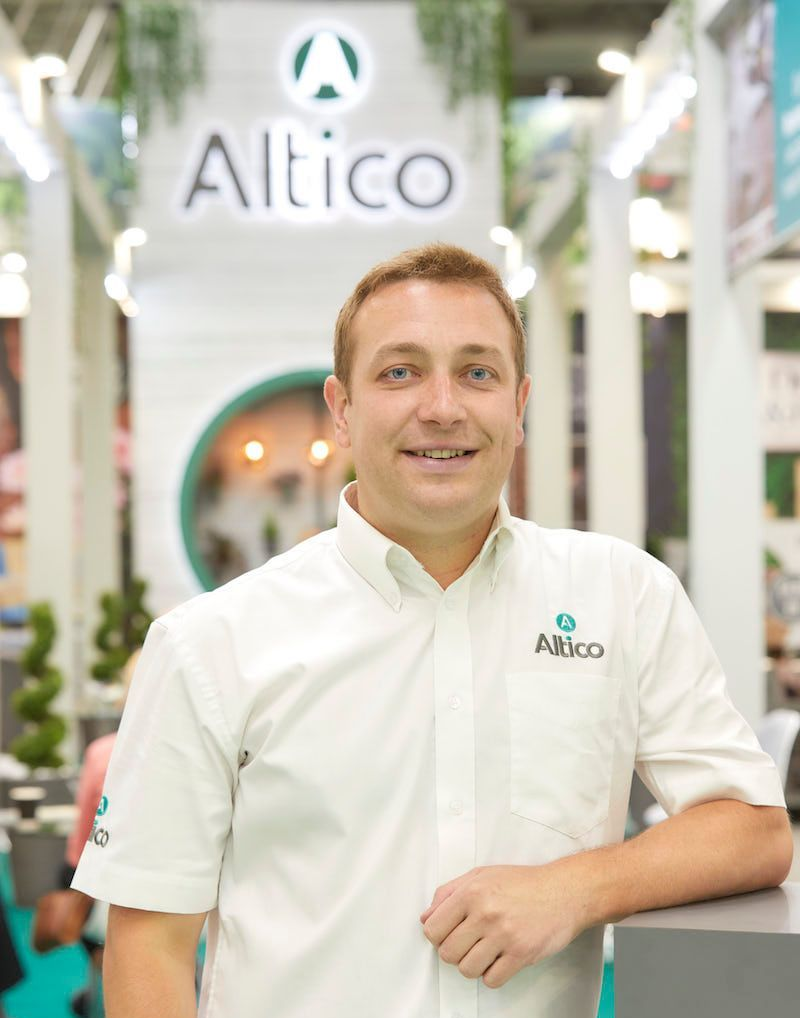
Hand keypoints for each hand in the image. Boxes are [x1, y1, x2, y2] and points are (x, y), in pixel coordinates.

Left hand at [419, 863, 587, 987]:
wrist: (564, 891)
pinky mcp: (521, 953)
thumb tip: (426, 917)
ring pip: (467, 969)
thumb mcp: (481, 875)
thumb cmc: (523, 883)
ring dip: (473, 964)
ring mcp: (504, 935)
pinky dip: (493, 974)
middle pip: (447, 953)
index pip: (433, 928)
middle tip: (469, 942)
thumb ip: (448, 893)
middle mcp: (485, 913)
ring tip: (485, 951)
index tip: (447, 934)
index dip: (437, 935)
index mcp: (471, 892)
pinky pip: (491, 980)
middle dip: (455, 951)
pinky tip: (500, 958)